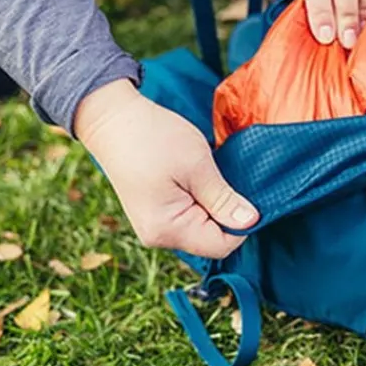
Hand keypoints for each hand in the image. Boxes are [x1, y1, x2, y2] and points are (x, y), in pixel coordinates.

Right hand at [75, 80, 258, 259]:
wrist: (113, 118)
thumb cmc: (154, 138)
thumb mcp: (197, 166)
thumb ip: (223, 199)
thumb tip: (251, 222)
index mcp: (167, 230)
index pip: (221, 246)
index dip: (241, 223)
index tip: (247, 194)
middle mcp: (158, 237)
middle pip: (210, 240)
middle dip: (226, 214)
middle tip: (225, 178)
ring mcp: (154, 227)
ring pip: (200, 229)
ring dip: (212, 205)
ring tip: (207, 176)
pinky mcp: (154, 214)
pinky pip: (188, 218)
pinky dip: (199, 202)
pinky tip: (196, 179)